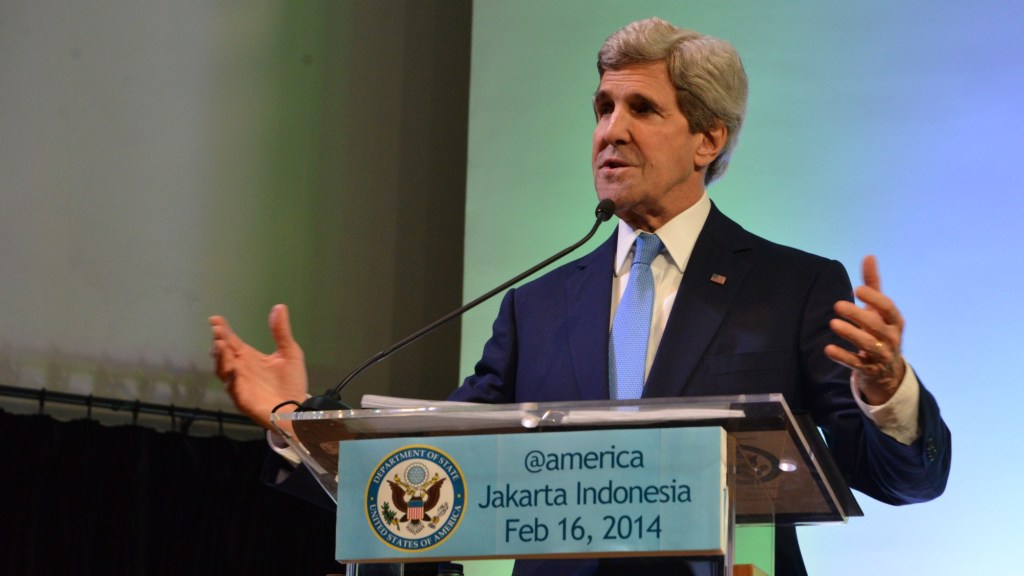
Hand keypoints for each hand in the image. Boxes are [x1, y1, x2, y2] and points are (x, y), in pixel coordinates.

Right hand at [209, 304, 308, 432]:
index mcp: (249, 357)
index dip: (223, 330)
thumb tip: (280, 307)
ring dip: (221, 358)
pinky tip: (232, 369)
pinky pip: (232, 387)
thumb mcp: (289, 352)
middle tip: (218, 331)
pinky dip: (230, 378)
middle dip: (219, 342)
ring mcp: (239, 383)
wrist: (297, 407)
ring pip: (223, 370)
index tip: (216, 319)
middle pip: (223, 354)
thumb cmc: (291, 382)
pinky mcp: (242, 398)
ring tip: (221, 345)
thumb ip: (281, 332)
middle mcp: (240, 368)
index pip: (232, 341)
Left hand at [825, 256, 906, 404]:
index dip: (875, 298)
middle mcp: (891, 338)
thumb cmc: (880, 331)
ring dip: (850, 333)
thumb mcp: (878, 310)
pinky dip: (842, 356)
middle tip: (837, 305)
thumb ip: (873, 285)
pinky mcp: (868, 370)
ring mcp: (881, 355)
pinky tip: (827, 349)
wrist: (887, 372)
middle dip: (858, 315)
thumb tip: (869, 256)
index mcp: (894, 321)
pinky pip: (856, 364)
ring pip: (867, 345)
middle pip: (876, 326)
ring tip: (832, 323)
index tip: (858, 289)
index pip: (888, 308)